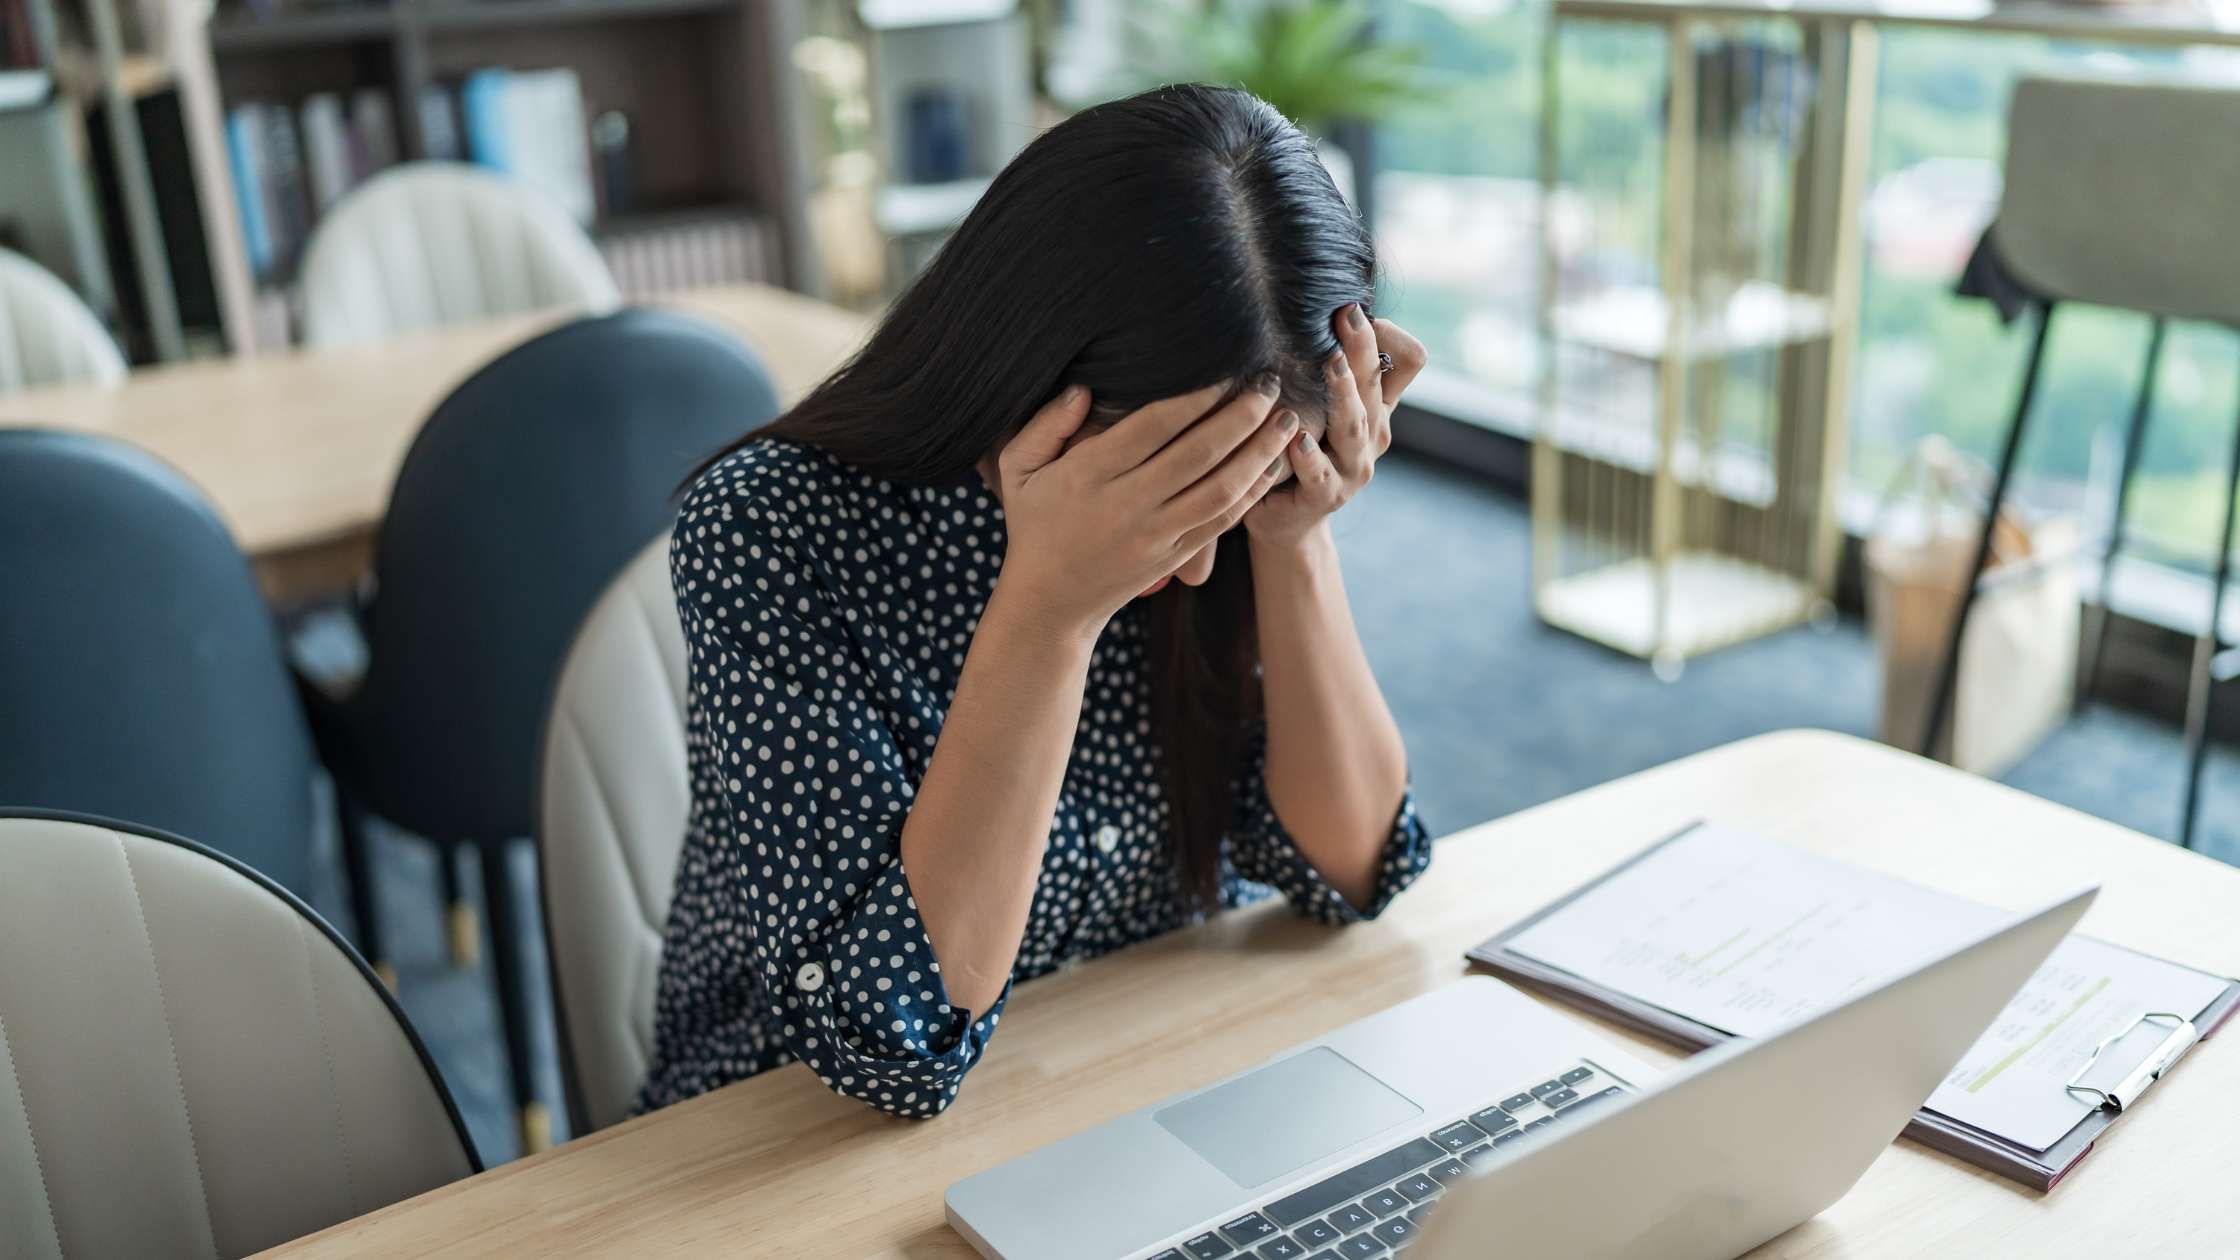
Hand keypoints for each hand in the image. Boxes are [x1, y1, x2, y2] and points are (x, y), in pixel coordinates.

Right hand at [994, 378, 1297, 639]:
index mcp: (1089, 475)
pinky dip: (1252, 492)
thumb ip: (1045, 426)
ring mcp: (1155, 535)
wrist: (1050, 602)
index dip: (1195, 397)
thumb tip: (1083, 390)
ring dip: (1259, 453)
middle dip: (1241, 416)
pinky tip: (1272, 465)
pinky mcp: (1174, 556)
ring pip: (1220, 489)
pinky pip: (1221, 521)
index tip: (1225, 368)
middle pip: (1197, 454)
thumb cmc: (1035, 523)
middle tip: (1269, 382)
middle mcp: (1127, 505)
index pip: (1152, 427)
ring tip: (1286, 421)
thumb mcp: (1017, 470)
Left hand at [1245, 305, 1426, 545]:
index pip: (1408, 360)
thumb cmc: (1302, 448)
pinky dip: (1308, 455)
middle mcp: (1373, 434)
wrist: (1286, 517)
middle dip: (1361, 348)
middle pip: (1377, 384)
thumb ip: (1336, 366)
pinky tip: (1295, 437)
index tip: (1352, 312)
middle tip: (1346, 314)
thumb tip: (1332, 304)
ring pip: (1354, 426)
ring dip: (1342, 393)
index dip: (1387, 335)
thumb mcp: (1326, 405)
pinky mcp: (1325, 496)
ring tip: (1329, 364)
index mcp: (1378, 406)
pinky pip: (1319, 474)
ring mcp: (1353, 468)